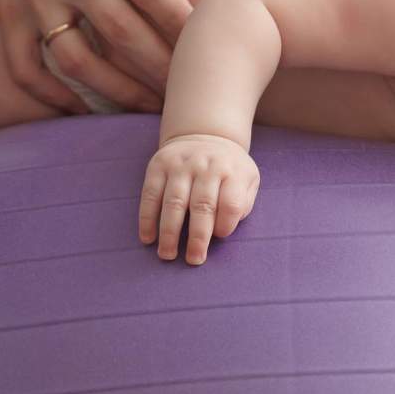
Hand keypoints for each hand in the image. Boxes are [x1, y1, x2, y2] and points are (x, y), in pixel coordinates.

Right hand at [0, 0, 233, 113]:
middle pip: (121, 31)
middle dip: (159, 68)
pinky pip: (25, 67)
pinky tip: (80, 110)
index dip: (182, 22)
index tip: (210, 47)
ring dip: (114, 90)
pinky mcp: (6, 12)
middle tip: (189, 92)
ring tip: (147, 108)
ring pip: (76, 59)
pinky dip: (50, 95)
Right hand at [139, 134, 259, 264]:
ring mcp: (181, 164)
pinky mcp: (158, 165)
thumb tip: (224, 228)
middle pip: (202, 206)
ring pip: (174, 202)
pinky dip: (147, 218)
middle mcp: (206, 166)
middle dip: (198, 237)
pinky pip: (150, 194)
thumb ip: (243, 203)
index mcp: (233, 171)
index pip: (231, 204)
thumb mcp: (247, 178)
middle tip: (194, 259)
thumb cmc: (229, 168)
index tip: (219, 238)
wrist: (205, 134)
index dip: (225, 225)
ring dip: (169, 232)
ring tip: (168, 255)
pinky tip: (148, 237)